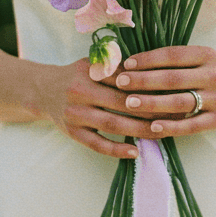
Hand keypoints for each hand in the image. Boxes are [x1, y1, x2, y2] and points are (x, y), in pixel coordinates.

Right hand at [40, 57, 162, 158]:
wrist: (41, 90)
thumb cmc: (75, 75)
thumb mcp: (92, 64)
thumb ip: (116, 68)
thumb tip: (151, 73)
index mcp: (89, 72)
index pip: (125, 80)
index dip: (149, 86)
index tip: (171, 91)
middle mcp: (81, 92)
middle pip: (122, 103)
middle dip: (150, 110)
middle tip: (174, 115)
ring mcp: (76, 114)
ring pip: (112, 125)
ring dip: (139, 131)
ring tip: (161, 133)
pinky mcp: (72, 132)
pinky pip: (97, 144)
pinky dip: (116, 149)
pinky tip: (135, 152)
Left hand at [109, 45, 215, 136]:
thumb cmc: (213, 72)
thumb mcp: (201, 59)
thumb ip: (174, 62)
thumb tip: (132, 63)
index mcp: (207, 54)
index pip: (172, 55)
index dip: (147, 59)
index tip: (126, 63)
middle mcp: (214, 75)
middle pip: (173, 78)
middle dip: (143, 80)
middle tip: (120, 82)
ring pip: (179, 102)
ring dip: (151, 103)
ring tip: (129, 103)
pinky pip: (191, 125)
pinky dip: (171, 127)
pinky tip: (152, 127)